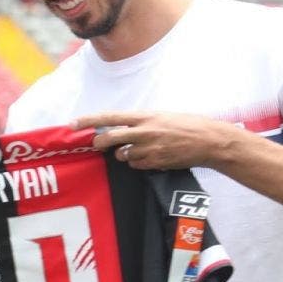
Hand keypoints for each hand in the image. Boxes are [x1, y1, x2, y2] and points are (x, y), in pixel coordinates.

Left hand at [71, 111, 234, 170]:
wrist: (209, 140)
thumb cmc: (186, 124)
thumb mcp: (161, 116)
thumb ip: (140, 121)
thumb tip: (120, 126)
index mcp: (145, 116)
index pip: (110, 117)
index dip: (89, 121)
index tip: (73, 124)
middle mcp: (144, 131)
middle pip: (110, 139)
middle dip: (100, 143)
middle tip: (98, 145)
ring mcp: (150, 148)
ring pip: (123, 155)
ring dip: (124, 154)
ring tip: (138, 149)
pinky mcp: (156, 163)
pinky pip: (137, 165)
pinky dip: (138, 163)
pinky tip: (151, 157)